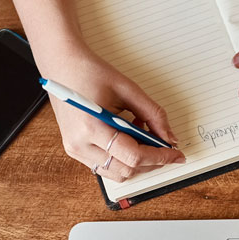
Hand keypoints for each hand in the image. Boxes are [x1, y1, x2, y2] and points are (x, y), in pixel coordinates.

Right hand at [36, 43, 183, 181]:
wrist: (62, 65)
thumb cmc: (90, 72)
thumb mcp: (128, 89)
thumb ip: (153, 115)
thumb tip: (169, 138)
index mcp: (91, 127)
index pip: (133, 156)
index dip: (159, 157)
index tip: (175, 154)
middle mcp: (80, 144)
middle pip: (126, 170)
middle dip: (152, 162)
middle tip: (166, 148)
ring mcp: (75, 150)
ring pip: (117, 173)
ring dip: (138, 162)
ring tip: (144, 138)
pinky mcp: (74, 150)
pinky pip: (106, 166)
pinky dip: (123, 159)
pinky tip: (129, 139)